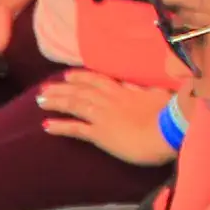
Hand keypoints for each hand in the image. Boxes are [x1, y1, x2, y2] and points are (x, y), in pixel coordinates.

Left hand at [35, 74, 173, 164]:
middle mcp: (109, 99)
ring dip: (55, 101)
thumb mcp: (158, 95)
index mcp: (124, 90)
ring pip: (73, 104)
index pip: (97, 79)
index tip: (67, 75)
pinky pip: (75, 128)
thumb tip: (137, 86)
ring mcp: (102, 115)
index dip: (80, 77)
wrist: (170, 129)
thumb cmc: (170, 114)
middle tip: (44, 88)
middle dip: (60, 88)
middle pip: (79, 90)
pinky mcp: (100, 134)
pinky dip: (59, 126)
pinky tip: (45, 126)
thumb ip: (145, 90)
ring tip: (39, 101)